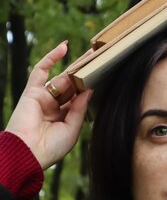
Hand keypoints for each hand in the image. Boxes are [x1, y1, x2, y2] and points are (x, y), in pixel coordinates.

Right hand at [6, 42, 91, 168]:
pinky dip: (51, 58)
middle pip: (73, 85)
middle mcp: (55, 106)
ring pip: (62, 77)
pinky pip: (40, 71)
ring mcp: (43, 98)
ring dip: (77, 65)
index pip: (80, 98)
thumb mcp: (72, 128)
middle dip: (86, 73)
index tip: (105, 77)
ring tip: (93, 52)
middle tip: (101, 57)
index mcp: (65, 117)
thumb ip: (80, 108)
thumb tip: (89, 89)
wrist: (27, 152)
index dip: (91, 88)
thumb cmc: (51, 147)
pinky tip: (64, 47)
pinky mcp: (32, 92)